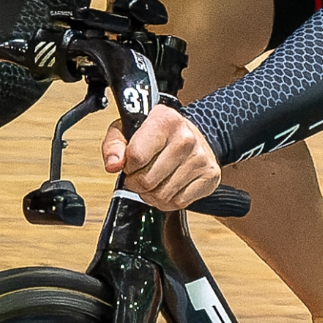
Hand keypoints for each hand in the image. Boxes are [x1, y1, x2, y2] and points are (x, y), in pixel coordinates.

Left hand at [102, 107, 220, 210]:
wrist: (194, 134)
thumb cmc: (158, 134)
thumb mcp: (127, 130)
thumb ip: (113, 145)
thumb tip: (113, 165)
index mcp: (164, 120)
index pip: (136, 157)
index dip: (128, 166)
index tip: (131, 163)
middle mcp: (185, 138)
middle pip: (147, 180)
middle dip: (137, 183)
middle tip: (139, 175)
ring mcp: (200, 158)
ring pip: (162, 196)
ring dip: (151, 194)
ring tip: (153, 181)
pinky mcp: (210, 176)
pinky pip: (179, 202)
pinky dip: (168, 201)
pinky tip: (167, 187)